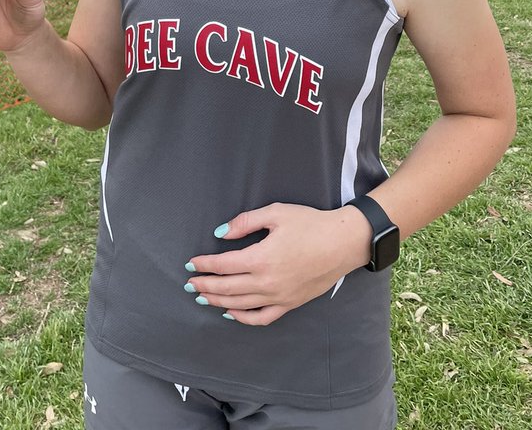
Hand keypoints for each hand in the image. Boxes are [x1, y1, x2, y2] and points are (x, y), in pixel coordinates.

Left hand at [185, 203, 371, 325]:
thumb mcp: (276, 213)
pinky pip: (262, 317)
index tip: (191, 264)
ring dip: (218, 302)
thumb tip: (221, 232)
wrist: (342, 242)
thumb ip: (245, 222)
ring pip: (240, 305)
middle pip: (227, 288)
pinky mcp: (290, 303)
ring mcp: (279, 296)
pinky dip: (243, 317)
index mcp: (261, 258)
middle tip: (189, 283)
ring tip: (202, 297)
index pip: (223, 265)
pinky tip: (231, 312)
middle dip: (205, 286)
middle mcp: (267, 282)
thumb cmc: (310, 224)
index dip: (204, 265)